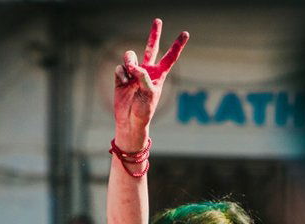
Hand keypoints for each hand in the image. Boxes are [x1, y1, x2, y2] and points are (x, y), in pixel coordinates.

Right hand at [114, 18, 188, 142]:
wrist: (130, 121)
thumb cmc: (143, 110)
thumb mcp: (149, 94)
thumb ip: (143, 76)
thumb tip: (132, 65)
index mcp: (158, 76)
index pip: (170, 58)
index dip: (177, 46)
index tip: (185, 33)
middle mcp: (146, 72)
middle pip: (151, 49)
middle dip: (154, 35)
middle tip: (158, 21)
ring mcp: (133, 74)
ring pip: (130, 56)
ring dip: (130, 60)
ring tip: (130, 71)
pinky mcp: (121, 78)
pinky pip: (120, 68)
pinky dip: (121, 75)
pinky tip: (124, 83)